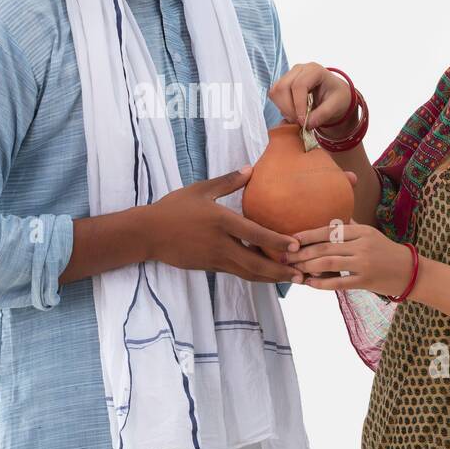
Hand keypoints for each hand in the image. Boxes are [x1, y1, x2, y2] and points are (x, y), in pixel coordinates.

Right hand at [147, 166, 304, 283]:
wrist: (148, 233)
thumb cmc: (174, 208)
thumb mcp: (200, 190)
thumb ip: (228, 181)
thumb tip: (251, 169)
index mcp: (220, 221)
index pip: (254, 234)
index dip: (276, 241)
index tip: (295, 246)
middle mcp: (220, 243)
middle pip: (255, 263)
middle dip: (279, 271)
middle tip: (301, 275)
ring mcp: (214, 259)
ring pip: (247, 272)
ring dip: (270, 277)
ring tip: (291, 279)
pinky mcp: (209, 267)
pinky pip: (236, 272)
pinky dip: (254, 274)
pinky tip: (268, 274)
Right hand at [268, 62, 355, 137]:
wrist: (334, 95)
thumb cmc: (337, 97)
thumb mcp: (336, 106)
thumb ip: (323, 114)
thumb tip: (307, 124)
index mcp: (315, 70)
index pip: (299, 85)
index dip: (298, 105)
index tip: (303, 122)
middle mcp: (300, 69)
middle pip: (283, 87)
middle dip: (288, 108)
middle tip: (299, 122)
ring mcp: (290, 75)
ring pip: (275, 91)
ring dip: (283, 108)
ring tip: (296, 118)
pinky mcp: (284, 83)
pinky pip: (274, 95)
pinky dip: (281, 107)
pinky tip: (293, 113)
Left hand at [284, 219, 413, 295]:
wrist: (411, 272)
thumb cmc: (386, 252)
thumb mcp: (370, 234)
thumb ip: (351, 227)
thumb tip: (331, 219)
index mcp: (361, 231)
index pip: (329, 230)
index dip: (308, 235)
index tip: (291, 239)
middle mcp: (362, 245)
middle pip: (325, 246)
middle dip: (302, 252)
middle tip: (286, 256)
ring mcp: (364, 263)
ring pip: (329, 263)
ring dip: (308, 267)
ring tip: (294, 270)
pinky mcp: (366, 282)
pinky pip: (339, 283)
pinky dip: (322, 284)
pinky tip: (310, 284)